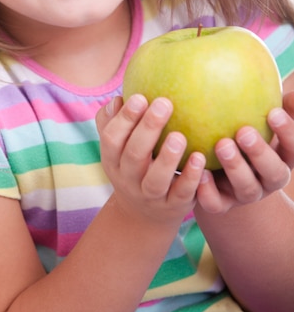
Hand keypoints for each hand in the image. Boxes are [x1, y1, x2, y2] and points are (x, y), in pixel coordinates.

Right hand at [96, 95, 205, 227]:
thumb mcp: (118, 148)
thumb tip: (119, 99)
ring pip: (156, 180)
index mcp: (113, 160)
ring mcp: (150, 196)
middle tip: (164, 103)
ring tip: (179, 136)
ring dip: (168, 158)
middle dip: (148, 129)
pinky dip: (190, 177)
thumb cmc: (133, 165)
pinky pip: (182, 193)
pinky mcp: (173, 206)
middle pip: (134, 156)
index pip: (112, 139)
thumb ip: (113, 121)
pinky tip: (200, 158)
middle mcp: (128, 179)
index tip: (140, 97)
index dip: (124, 119)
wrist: (143, 214)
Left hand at [195, 95, 293, 213]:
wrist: (224, 173)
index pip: (293, 148)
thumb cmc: (247, 132)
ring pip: (247, 187)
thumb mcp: (264, 121)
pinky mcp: (223, 204)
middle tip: (244, 132)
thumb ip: (279, 107)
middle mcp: (268, 179)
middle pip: (272, 172)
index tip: (273, 113)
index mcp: (283, 158)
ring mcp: (246, 194)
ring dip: (235, 167)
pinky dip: (209, 192)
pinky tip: (200, 173)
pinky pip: (217, 204)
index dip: (287, 132)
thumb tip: (291, 91)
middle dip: (260, 153)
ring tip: (221, 145)